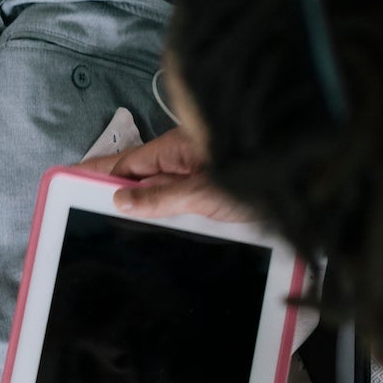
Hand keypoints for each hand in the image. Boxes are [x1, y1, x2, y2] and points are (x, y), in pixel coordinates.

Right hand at [79, 127, 249, 221]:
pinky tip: (165, 233)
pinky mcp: (217, 193)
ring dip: (150, 213)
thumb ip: (159, 197)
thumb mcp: (205, 191)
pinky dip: (172, 218)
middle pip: (141, 180)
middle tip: (90, 217)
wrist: (313, 177)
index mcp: (176, 148)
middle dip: (119, 197)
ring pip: (163, 195)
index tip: (69, 178)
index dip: (96, 171)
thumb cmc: (264, 170)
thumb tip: (119, 200)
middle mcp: (187, 159)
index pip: (124, 162)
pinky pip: (184, 205)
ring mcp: (202, 175)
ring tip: (123, 232)